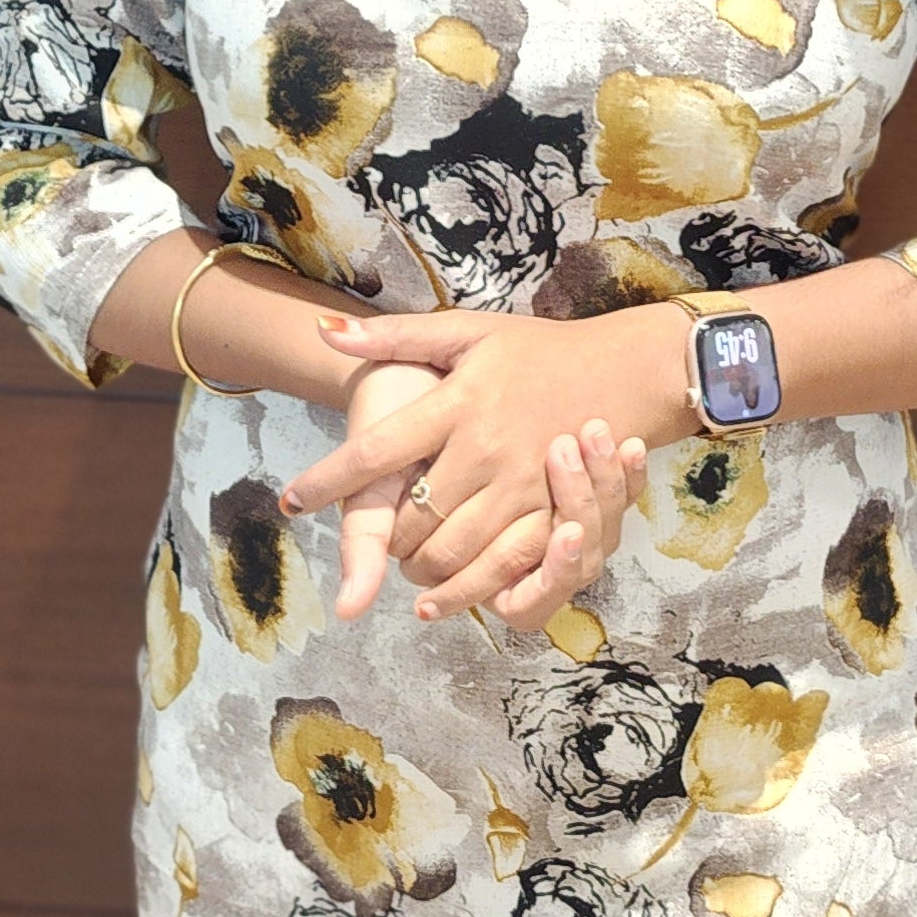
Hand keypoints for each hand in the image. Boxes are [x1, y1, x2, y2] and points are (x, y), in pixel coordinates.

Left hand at [287, 306, 676, 624]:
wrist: (626, 371)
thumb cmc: (538, 351)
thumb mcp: (468, 331)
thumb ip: (395, 337)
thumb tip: (326, 332)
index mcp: (457, 402)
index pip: (375, 450)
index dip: (328, 480)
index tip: (290, 502)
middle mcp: (486, 448)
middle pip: (410, 517)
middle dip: (382, 538)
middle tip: (371, 536)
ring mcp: (522, 485)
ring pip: (451, 550)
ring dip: (418, 566)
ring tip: (406, 559)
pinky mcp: (553, 513)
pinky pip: (501, 565)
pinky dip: (467, 584)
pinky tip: (447, 585)